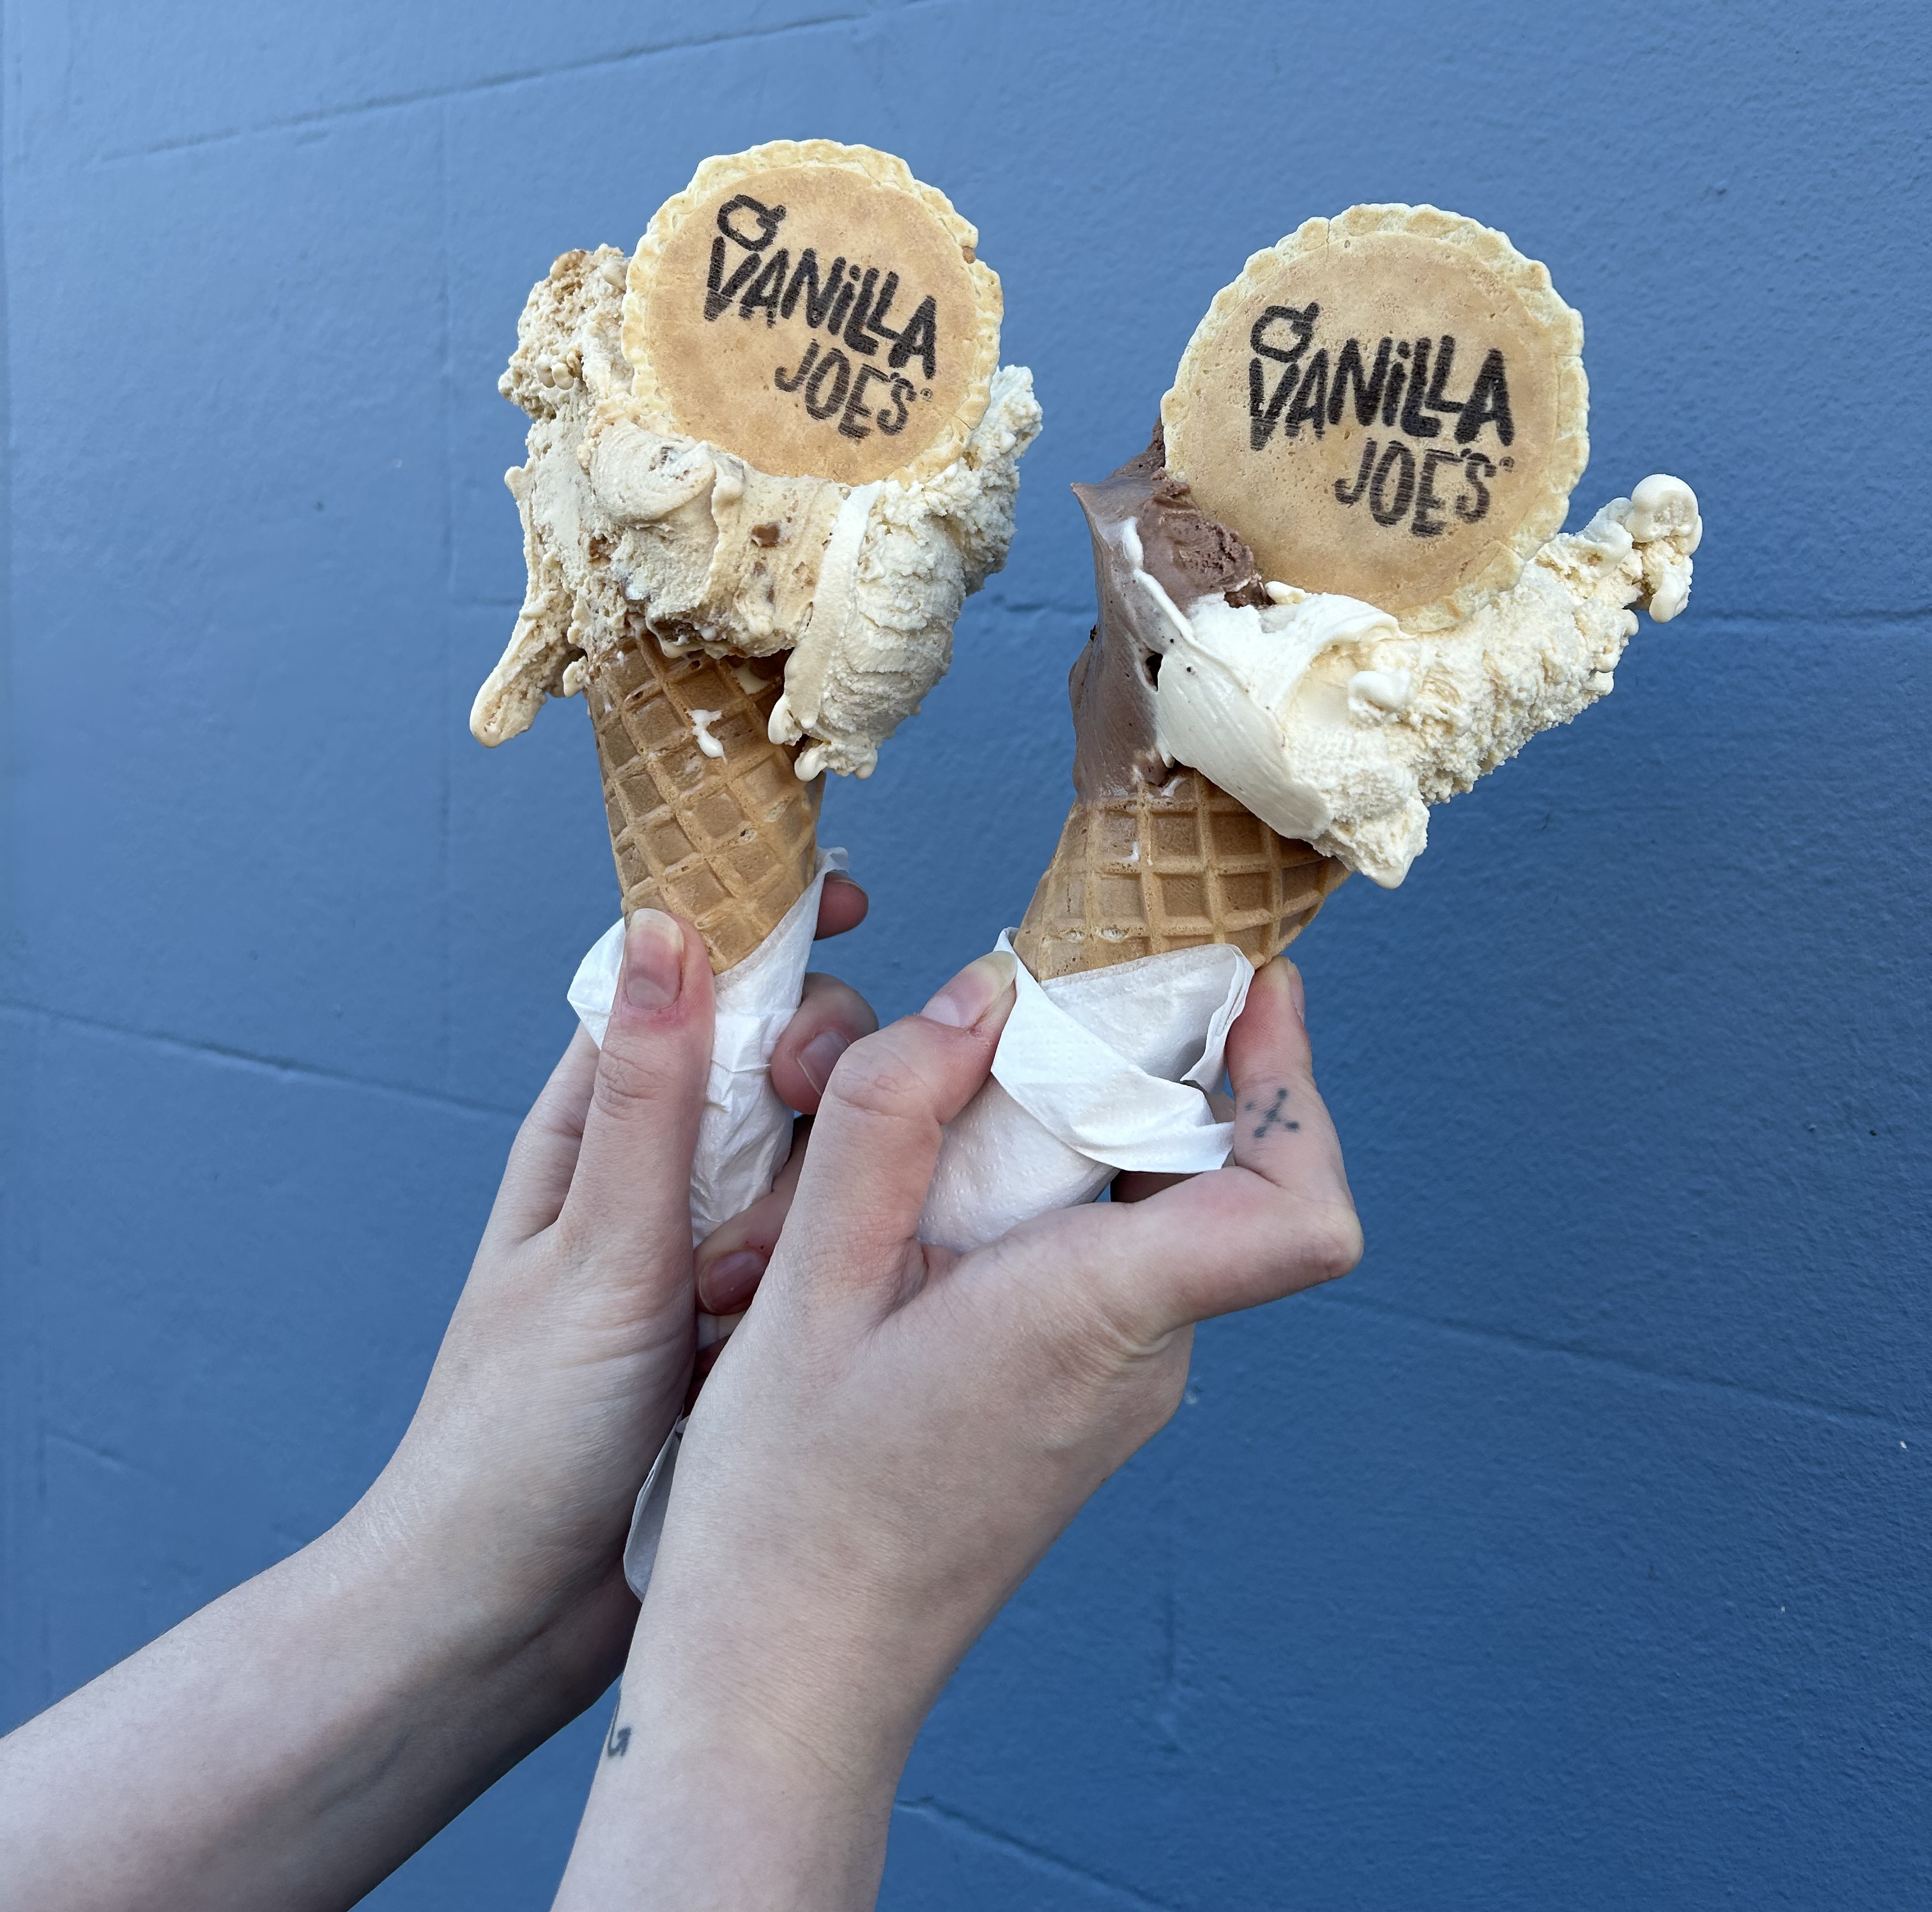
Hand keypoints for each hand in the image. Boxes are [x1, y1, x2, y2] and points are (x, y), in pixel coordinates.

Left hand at [358, 876, 876, 1711]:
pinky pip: (844, 1244)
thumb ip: (647, 1098)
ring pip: (825, 1152)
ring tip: (760, 1283)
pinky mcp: (769, 1321)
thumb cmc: (515, 1437)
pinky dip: (855, 1255)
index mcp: (593, 1130)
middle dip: (818, 1066)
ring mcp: (720, 1249)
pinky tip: (853, 1297)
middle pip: (779, 1056)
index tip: (855, 897)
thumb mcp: (592, 1253)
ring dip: (825, 1188)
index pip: (687, 979)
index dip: (768, 925)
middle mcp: (662, 1174)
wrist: (512, 1622)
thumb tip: (666, 924)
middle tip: (817, 1108)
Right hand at [556, 953, 1359, 1909]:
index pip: (1296, 1211)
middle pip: (1215, 1171)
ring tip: (927, 1105)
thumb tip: (987, 991)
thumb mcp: (806, 1282)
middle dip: (1139, 1062)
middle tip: (1033, 997)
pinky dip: (1034, 1193)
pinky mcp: (1075, 1401)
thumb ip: (893, 1116)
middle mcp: (1141, 1355)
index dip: (1295, 1084)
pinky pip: (1097, 1258)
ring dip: (1061, 1129)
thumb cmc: (788, 1505)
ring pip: (1143, 1208)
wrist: (786, 1684)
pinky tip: (918, 1196)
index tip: (1250, 987)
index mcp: (1097, 1315)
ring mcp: (1116, 1387)